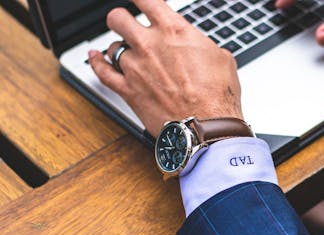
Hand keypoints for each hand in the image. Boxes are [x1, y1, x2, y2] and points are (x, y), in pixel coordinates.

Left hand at [89, 0, 241, 136]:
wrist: (207, 127)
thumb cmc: (217, 96)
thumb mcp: (221, 59)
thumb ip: (202, 46)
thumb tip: (199, 47)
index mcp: (174, 30)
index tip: (139, 1)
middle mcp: (149, 44)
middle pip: (118, 17)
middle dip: (122, 20)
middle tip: (127, 25)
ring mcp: (135, 67)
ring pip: (112, 46)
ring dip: (119, 48)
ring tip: (127, 54)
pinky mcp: (128, 90)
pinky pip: (102, 72)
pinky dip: (96, 63)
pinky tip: (94, 57)